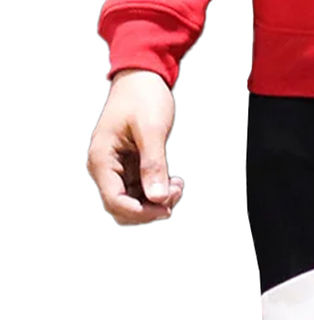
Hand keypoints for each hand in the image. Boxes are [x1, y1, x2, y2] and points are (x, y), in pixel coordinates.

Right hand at [87, 68, 184, 224]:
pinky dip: (160, 193)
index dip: (141, 213)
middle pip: (124, 209)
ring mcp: (117, 170)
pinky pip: (143, 193)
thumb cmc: (142, 97)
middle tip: (176, 190)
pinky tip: (174, 180)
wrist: (142, 78)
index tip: (167, 208)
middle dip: (152, 208)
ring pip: (135, 205)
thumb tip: (157, 198)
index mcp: (101, 158)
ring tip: (177, 183)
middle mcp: (105, 168)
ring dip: (159, 202)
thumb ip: (154, 165)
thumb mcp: (152, 130)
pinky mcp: (130, 169)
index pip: (115, 202)